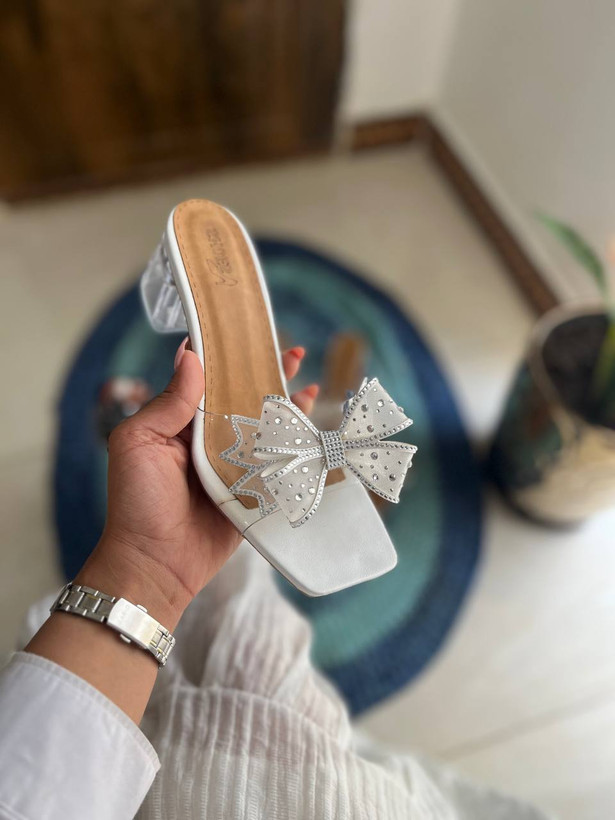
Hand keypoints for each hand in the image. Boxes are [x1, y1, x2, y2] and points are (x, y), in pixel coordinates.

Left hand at [80, 342, 318, 624]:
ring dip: (287, 404)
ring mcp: (233, 465)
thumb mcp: (139, 443)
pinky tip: (312, 425)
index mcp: (180, 424)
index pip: (210, 381)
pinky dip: (296, 444)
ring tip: (308, 382)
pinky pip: (278, 462)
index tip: (250, 333)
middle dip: (268, 375)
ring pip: (265, 427)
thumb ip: (168, 402)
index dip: (230, 357)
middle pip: (244, 399)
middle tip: (293, 354)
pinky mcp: (253, 491)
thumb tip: (190, 354)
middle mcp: (209, 440)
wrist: (155, 563)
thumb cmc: (137, 502)